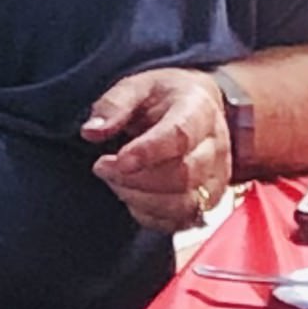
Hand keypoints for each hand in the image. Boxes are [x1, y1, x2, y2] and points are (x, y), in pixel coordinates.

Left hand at [83, 67, 230, 231]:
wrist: (199, 108)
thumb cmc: (165, 98)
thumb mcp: (137, 87)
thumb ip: (115, 105)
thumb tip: (92, 130)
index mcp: (198, 109)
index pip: (180, 135)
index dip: (148, 152)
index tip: (118, 160)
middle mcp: (215, 146)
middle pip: (182, 175)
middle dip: (134, 178)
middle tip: (102, 166)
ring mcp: (215, 177)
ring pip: (184, 204)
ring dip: (140, 199)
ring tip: (114, 180)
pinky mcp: (207, 201)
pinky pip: (180, 221)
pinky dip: (149, 215)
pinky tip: (131, 195)